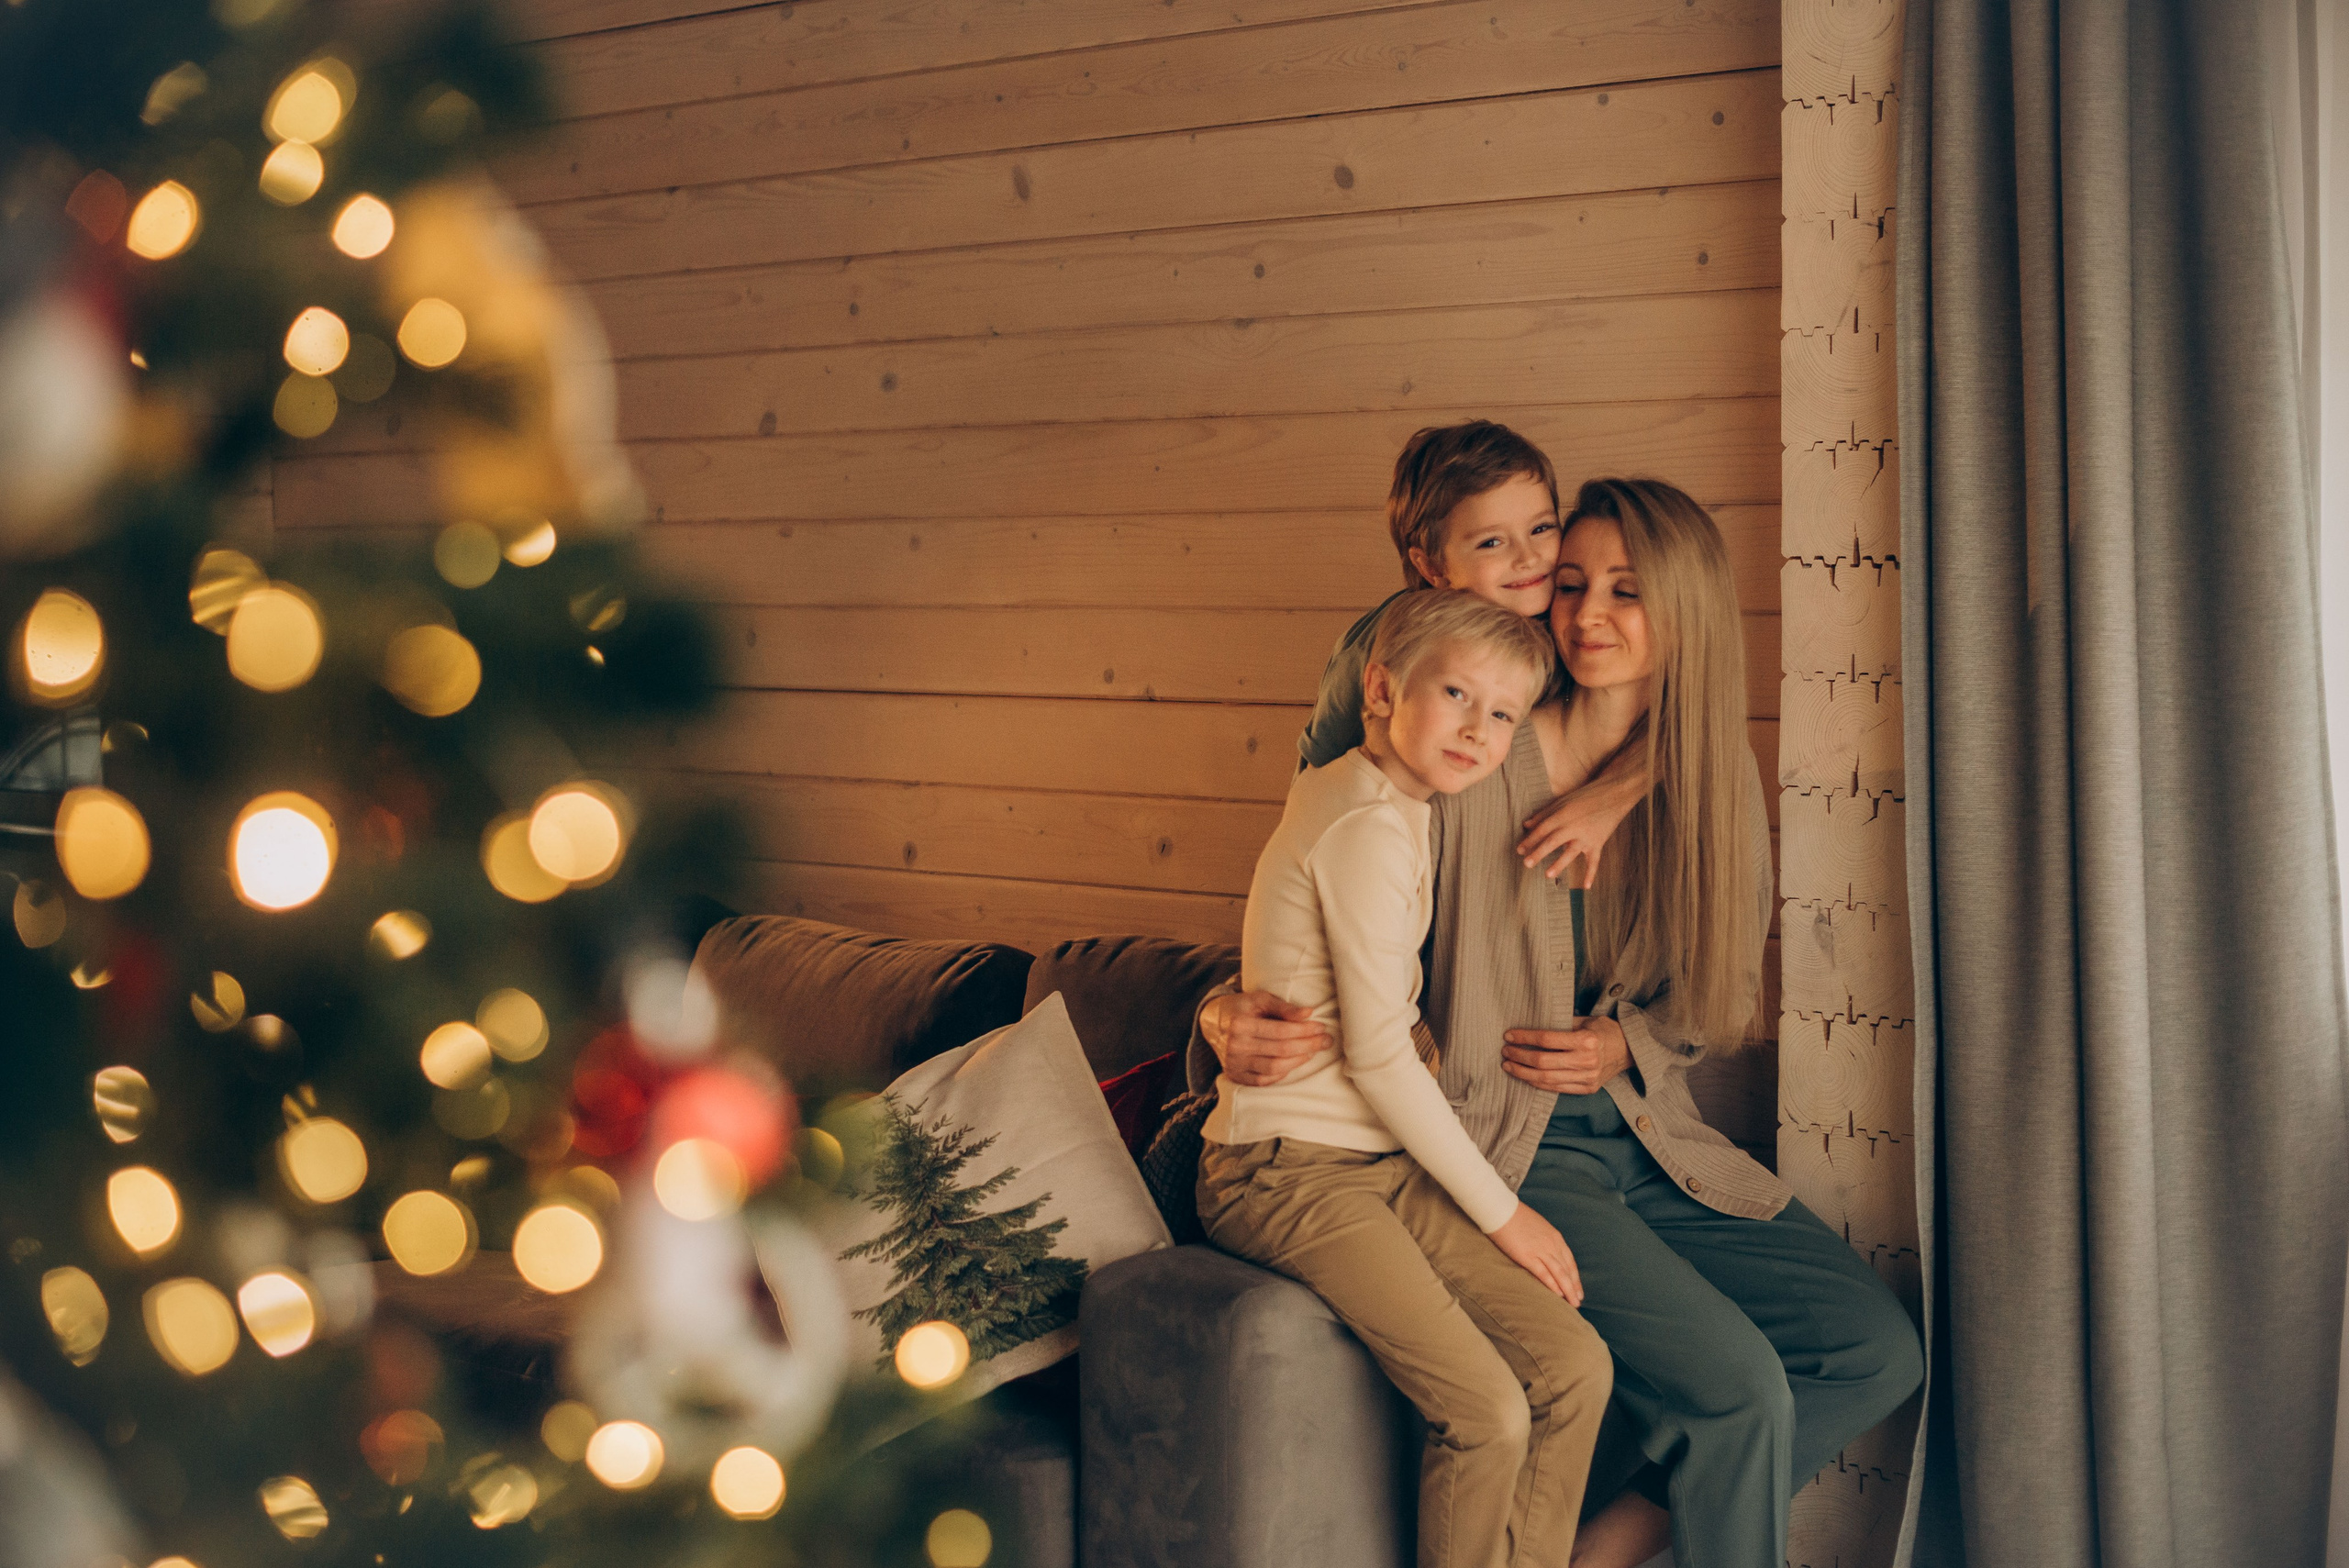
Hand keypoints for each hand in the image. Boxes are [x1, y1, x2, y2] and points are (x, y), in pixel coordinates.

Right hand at [1200, 989, 1328, 1086]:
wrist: (1211, 1022)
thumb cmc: (1241, 1007)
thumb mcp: (1259, 999)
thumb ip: (1283, 1007)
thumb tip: (1309, 1013)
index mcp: (1240, 1024)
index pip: (1281, 1031)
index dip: (1305, 1030)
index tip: (1321, 1027)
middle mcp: (1235, 1046)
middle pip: (1280, 1051)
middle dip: (1308, 1046)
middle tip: (1326, 1040)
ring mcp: (1234, 1064)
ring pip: (1274, 1068)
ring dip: (1298, 1061)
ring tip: (1312, 1051)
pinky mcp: (1235, 1076)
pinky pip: (1263, 1080)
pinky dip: (1282, 1074)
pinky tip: (1293, 1063)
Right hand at [1489, 1203, 1583, 1304]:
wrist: (1501, 1209)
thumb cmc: (1514, 1216)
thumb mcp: (1537, 1225)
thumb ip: (1544, 1238)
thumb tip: (1545, 1249)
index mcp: (1554, 1236)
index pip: (1569, 1260)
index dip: (1575, 1276)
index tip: (1578, 1289)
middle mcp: (1551, 1244)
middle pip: (1567, 1269)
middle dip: (1574, 1287)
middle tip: (1578, 1301)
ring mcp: (1540, 1250)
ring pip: (1559, 1274)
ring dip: (1568, 1290)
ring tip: (1572, 1303)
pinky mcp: (1527, 1256)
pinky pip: (1544, 1273)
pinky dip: (1552, 1285)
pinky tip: (1558, 1295)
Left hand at [1500, 1017, 1629, 1094]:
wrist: (1629, 1049)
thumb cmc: (1603, 1030)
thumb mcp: (1584, 1020)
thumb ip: (1560, 1024)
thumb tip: (1530, 1024)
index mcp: (1586, 1040)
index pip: (1546, 1040)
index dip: (1524, 1037)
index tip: (1509, 1035)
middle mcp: (1587, 1061)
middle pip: (1543, 1062)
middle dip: (1519, 1057)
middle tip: (1506, 1052)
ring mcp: (1587, 1078)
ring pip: (1547, 1079)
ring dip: (1524, 1073)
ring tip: (1509, 1066)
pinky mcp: (1587, 1089)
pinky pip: (1557, 1089)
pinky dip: (1538, 1083)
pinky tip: (1526, 1077)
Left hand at [1517, 770, 1644, 884]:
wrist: (1614, 794)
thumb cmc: (1585, 797)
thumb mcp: (1563, 801)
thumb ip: (1544, 813)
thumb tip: (1526, 824)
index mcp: (1563, 814)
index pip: (1543, 829)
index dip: (1530, 840)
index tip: (1519, 850)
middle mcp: (1574, 826)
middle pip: (1553, 841)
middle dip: (1539, 853)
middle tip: (1527, 864)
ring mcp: (1587, 836)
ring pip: (1571, 852)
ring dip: (1559, 863)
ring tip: (1548, 875)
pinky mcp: (1598, 842)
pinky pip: (1594, 861)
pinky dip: (1591, 874)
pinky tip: (1586, 887)